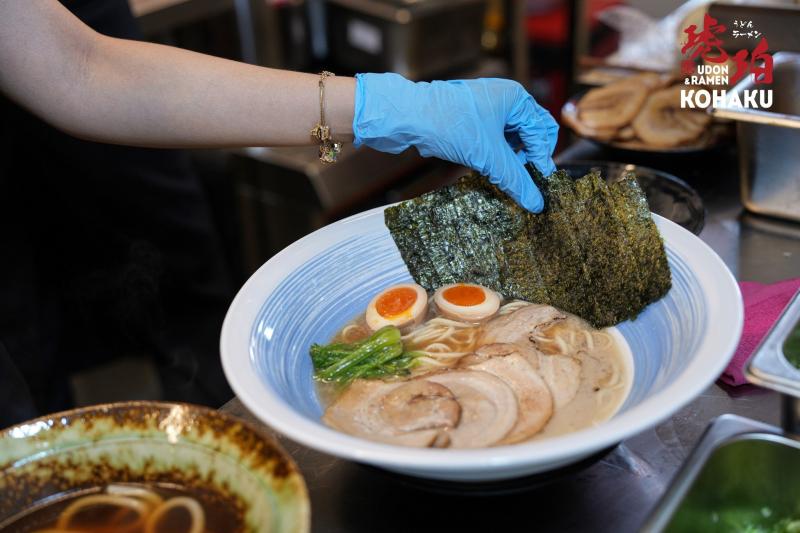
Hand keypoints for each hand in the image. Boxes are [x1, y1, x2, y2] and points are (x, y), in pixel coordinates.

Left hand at [352, 73, 557, 212]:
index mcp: (515, 98)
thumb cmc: (449, 124)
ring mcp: (485, 108)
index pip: (542, 131)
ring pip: (509, 138)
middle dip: (527, 158)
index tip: (538, 185)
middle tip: (522, 182)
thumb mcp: (488, 156)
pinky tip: (488, 170)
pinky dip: (494, 156)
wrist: (407, 116)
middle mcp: (503, 99)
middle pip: (528, 134)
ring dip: (510, 159)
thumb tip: (536, 203)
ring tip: (504, 178)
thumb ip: (516, 180)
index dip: (541, 159)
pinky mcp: (468, 120)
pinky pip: (491, 140)